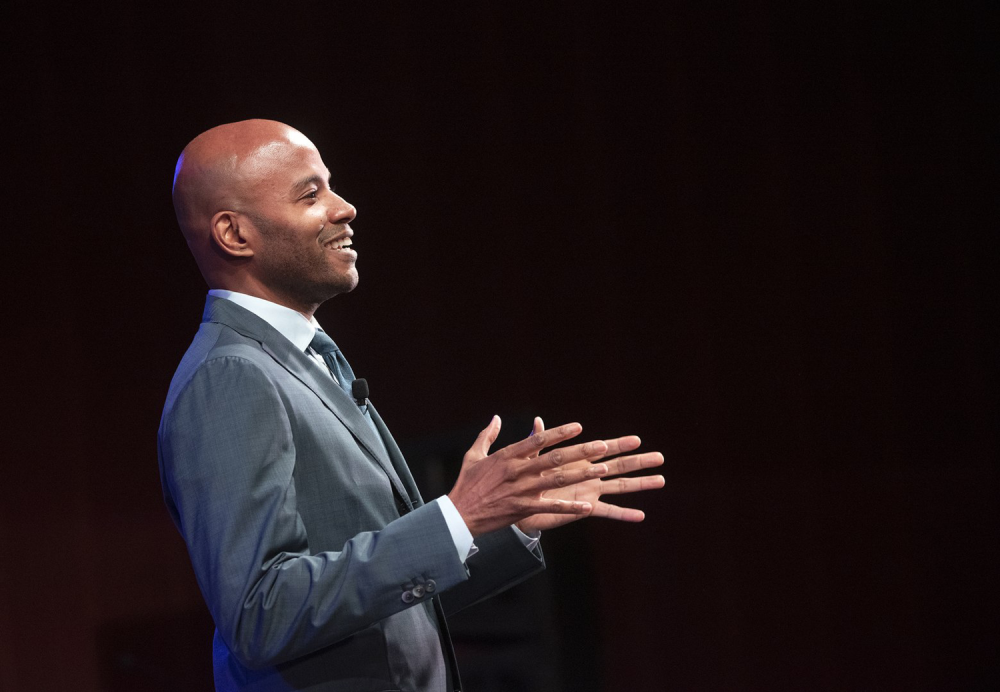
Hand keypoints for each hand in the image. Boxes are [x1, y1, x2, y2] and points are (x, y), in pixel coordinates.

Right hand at [448, 416, 614, 536]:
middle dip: (580, 451)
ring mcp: (521, 490)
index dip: (559, 432)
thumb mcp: (473, 455)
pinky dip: (569, 507)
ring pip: (557, 480)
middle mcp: (517, 471)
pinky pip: (550, 507)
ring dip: (582, 474)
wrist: (459, 514)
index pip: (537, 440)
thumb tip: (495, 417)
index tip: (578, 427)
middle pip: (554, 458)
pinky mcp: (523, 508)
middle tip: (602, 445)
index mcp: (507, 456)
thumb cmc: (466, 483)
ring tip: (602, 469)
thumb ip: (487, 435)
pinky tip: (586, 507)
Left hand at [516, 417, 664, 533]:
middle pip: (619, 466)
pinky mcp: (585, 508)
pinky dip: (624, 514)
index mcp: (579, 459)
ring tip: (661, 480)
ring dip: (640, 483)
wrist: (520, 504)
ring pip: (620, 486)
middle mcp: (589, 474)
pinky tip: (641, 516)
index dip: (620, 444)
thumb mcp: (533, 458)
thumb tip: (537, 420)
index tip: (637, 440)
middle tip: (660, 457)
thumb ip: (539, 441)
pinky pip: (608, 511)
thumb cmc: (528, 479)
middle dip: (639, 461)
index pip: (604, 448)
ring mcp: (590, 491)